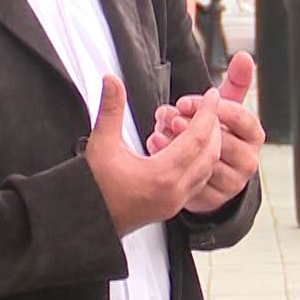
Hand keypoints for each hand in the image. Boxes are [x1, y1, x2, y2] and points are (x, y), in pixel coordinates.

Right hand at [85, 74, 220, 234]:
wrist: (87, 221)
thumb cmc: (92, 186)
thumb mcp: (101, 144)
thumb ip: (110, 109)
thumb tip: (111, 79)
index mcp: (161, 176)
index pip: (198, 138)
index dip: (208, 113)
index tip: (212, 94)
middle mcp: (174, 192)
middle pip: (209, 153)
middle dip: (213, 127)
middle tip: (210, 105)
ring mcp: (176, 202)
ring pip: (207, 168)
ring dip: (209, 145)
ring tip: (202, 123)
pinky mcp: (173, 207)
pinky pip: (199, 180)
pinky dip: (201, 161)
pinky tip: (191, 146)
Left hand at [146, 52, 263, 214]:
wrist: (211, 172)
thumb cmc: (218, 132)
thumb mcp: (226, 107)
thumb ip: (236, 82)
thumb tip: (244, 55)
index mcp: (255, 135)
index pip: (241, 117)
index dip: (212, 108)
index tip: (185, 102)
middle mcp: (249, 161)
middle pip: (221, 141)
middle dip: (191, 126)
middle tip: (168, 116)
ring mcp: (233, 183)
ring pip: (205, 163)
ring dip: (178, 146)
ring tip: (157, 132)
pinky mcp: (213, 200)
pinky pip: (191, 183)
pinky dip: (171, 166)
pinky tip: (156, 151)